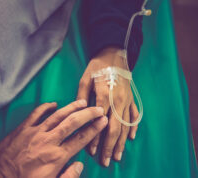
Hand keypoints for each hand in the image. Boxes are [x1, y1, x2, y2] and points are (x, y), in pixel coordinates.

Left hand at [0, 100, 107, 177]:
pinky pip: (36, 114)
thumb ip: (67, 176)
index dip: (94, 129)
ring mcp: (35, 132)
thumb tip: (80, 165)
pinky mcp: (23, 128)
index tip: (103, 120)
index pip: (80, 139)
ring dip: (71, 108)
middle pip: (72, 123)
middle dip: (87, 114)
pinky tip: (54, 103)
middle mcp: (49, 141)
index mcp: (57, 157)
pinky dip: (45, 107)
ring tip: (82, 102)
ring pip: (57, 116)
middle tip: (98, 107)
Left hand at [77, 47, 138, 166]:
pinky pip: (134, 115)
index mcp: (103, 95)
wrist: (114, 54)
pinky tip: (130, 138)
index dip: (96, 138)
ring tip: (118, 156)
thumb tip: (80, 113)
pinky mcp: (132, 98)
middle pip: (114, 128)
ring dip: (121, 142)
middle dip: (110, 147)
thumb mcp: (84, 79)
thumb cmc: (96, 67)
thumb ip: (81, 97)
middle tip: (106, 161)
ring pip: (125, 125)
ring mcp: (126, 100)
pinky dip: (133, 127)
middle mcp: (117, 101)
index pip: (99, 122)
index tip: (92, 151)